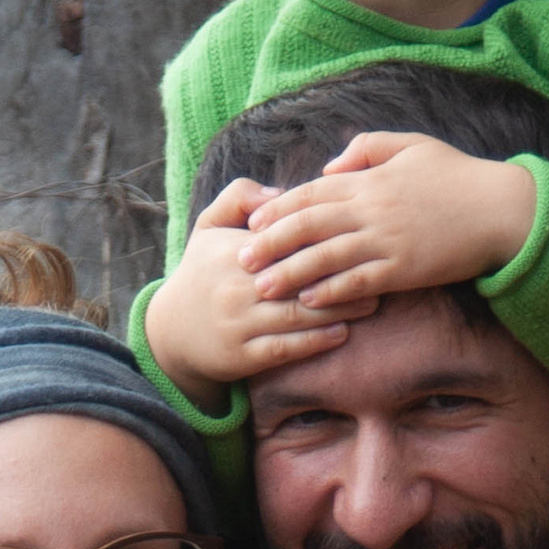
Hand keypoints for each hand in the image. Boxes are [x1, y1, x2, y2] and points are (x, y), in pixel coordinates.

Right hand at [144, 199, 353, 397]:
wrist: (170, 332)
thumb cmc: (202, 271)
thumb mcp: (208, 226)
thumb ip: (239, 196)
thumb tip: (280, 192)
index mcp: (232, 251)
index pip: (285, 241)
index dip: (322, 238)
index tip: (358, 234)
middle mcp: (234, 287)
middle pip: (297, 279)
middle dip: (339, 275)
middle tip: (378, 270)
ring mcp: (238, 324)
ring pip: (296, 315)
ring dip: (338, 310)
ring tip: (371, 302)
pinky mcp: (242, 356)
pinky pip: (285, 348)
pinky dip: (315, 342)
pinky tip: (341, 333)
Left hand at [240, 133, 534, 308]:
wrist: (503, 209)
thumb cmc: (458, 176)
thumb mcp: (412, 145)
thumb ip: (366, 150)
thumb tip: (328, 166)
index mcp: (370, 178)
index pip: (311, 192)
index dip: (278, 209)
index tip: (251, 224)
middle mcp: (372, 208)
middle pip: (309, 225)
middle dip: (271, 244)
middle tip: (241, 261)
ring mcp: (387, 240)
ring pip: (326, 257)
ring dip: (291, 274)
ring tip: (262, 289)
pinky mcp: (405, 269)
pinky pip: (359, 282)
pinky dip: (331, 292)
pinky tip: (309, 302)